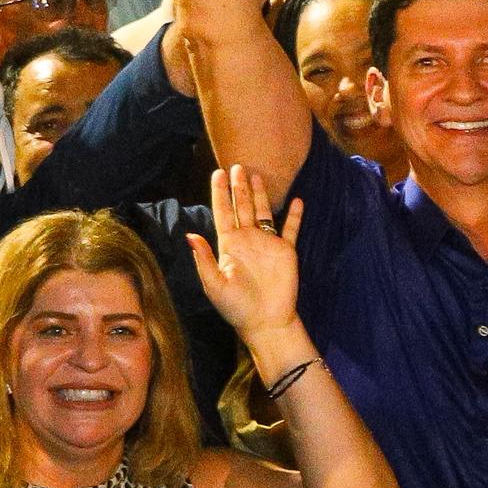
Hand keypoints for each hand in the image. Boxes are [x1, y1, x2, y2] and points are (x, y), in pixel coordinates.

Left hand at [184, 164, 306, 337]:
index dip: (219, 193)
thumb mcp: (214, 285)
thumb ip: (203, 259)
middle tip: (236, 165)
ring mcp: (267, 244)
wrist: (265, 322)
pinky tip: (297, 200)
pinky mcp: (286, 252)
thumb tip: (190, 235)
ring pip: (264, 212)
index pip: (222, 212)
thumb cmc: (236, 307)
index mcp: (228, 245)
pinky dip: (294, 215)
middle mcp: (247, 240)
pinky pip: (291, 229)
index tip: (217, 173)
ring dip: (261, 194)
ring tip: (256, 174)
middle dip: (238, 186)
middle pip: (242, 206)